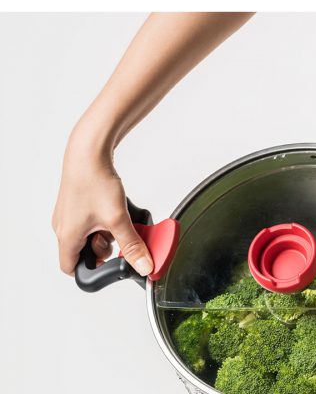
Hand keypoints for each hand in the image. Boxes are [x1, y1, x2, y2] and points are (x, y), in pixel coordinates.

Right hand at [52, 125, 153, 276]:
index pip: (71, 269)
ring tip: (118, 218)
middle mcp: (64, 227)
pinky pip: (93, 220)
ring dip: (108, 231)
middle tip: (119, 235)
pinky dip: (107, 218)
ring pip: (92, 235)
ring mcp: (70, 214)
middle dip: (106, 247)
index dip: (92, 271)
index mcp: (67, 237)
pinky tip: (117, 207)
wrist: (88, 152)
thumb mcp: (118, 219)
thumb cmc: (94, 181)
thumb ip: (132, 246)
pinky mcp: (78, 203)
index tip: (111, 264)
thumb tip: (143, 266)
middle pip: (86, 252)